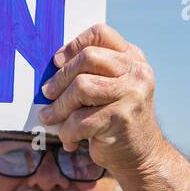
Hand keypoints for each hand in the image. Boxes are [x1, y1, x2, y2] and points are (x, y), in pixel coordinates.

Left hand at [39, 23, 189, 190]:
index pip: (101, 33)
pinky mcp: (122, 119)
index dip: (74, 44)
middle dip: (61, 77)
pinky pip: (81, 120)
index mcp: (133, 59)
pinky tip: (67, 139)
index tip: (57, 61)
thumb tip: (55, 60)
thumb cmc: (116, 119)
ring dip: (59, 107)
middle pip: (88, 58)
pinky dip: (68, 132)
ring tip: (50, 118)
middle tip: (47, 93)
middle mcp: (136, 72)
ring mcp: (132, 95)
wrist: (142, 157)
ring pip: (81, 87)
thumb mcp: (110, 88)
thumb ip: (92, 71)